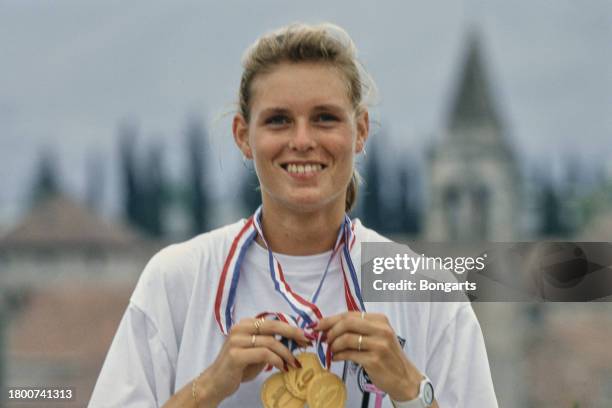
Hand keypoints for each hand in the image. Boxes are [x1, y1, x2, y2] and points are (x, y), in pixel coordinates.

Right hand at [195, 317, 311, 404]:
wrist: (216, 383)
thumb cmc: (239, 368)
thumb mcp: (257, 352)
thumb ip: (271, 344)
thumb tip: (296, 341)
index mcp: (246, 324)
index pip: (273, 321)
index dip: (292, 327)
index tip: (306, 336)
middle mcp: (240, 328)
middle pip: (273, 326)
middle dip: (294, 334)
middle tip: (307, 342)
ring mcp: (236, 340)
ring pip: (270, 341)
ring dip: (286, 353)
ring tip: (294, 364)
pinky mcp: (235, 354)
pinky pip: (263, 353)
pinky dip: (276, 360)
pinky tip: (282, 368)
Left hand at [314, 312, 422, 401]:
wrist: (403, 377)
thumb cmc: (387, 355)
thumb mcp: (377, 336)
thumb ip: (358, 329)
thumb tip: (328, 327)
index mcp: (380, 319)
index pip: (350, 314)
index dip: (331, 319)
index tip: (318, 326)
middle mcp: (381, 329)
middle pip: (347, 322)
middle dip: (331, 330)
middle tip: (325, 339)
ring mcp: (378, 345)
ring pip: (346, 338)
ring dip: (334, 345)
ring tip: (332, 350)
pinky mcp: (374, 360)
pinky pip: (349, 354)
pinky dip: (339, 356)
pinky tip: (337, 358)